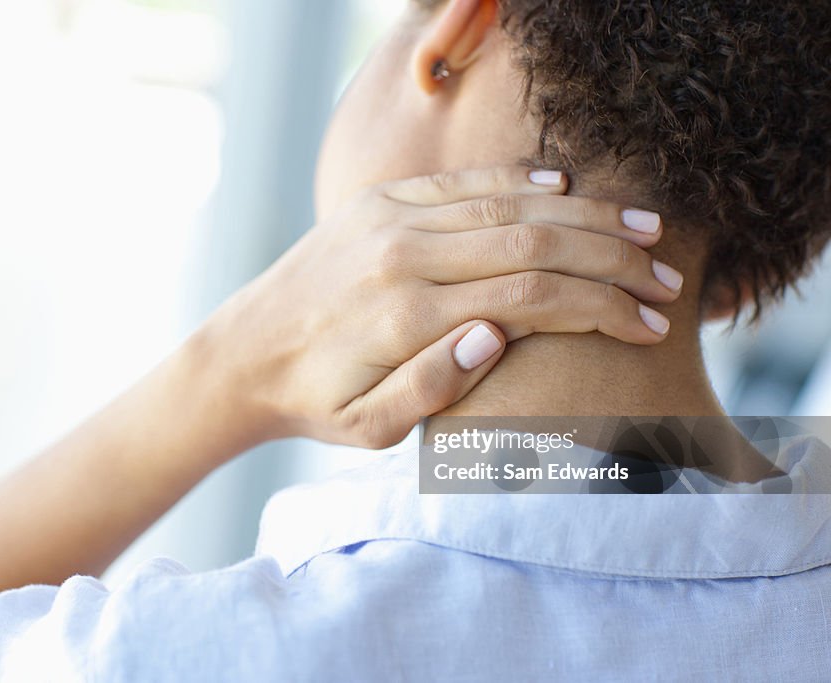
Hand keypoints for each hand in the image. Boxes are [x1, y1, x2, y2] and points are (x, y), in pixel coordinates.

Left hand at [199, 166, 679, 448]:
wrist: (244, 353)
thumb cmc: (313, 399)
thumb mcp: (367, 428)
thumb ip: (432, 388)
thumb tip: (498, 335)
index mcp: (407, 315)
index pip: (531, 296)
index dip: (600, 308)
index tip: (648, 325)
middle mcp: (403, 255)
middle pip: (533, 242)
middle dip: (612, 259)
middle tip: (666, 279)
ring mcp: (389, 219)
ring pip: (507, 205)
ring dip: (583, 215)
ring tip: (643, 230)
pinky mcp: (379, 202)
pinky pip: (461, 183)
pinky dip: (518, 182)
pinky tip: (564, 187)